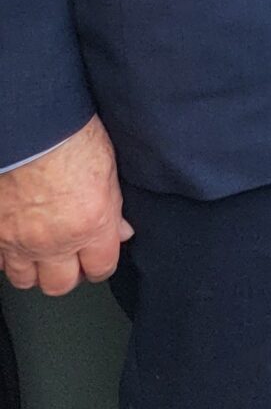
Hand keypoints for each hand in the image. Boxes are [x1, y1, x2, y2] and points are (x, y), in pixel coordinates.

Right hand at [0, 116, 130, 294]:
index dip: (101, 264)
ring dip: (35, 269)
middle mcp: (54, 240)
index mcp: (91, 224)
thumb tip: (121, 230)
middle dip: (68, 274)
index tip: (99, 260)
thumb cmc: (71, 136)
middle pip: (60, 284)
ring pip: (26, 280)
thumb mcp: (109, 168)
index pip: (101, 268)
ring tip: (42, 253)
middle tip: (70, 260)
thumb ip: (114, 207)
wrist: (29, 124)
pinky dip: (7, 256)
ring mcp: (19, 240)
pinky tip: (16, 242)